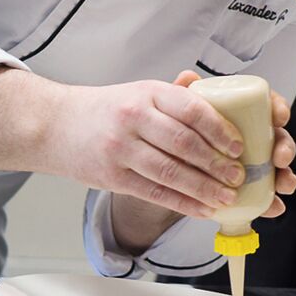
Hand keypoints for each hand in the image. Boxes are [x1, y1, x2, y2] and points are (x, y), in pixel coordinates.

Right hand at [51, 73, 250, 217]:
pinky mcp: (112, 177)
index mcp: (148, 93)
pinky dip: (183, 204)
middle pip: (184, 144)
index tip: (238, 145)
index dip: (219, 129)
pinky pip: (155, 193)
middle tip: (239, 175)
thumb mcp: (140, 91)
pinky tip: (202, 209)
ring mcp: (121, 149)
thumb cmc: (106, 109)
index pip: (192, 109)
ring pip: (171, 173)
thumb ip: (175, 93)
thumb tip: (206, 86)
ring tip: (225, 196)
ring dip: (204, 188)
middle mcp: (134, 118)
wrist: (56, 125)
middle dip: (216, 163)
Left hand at [170, 70, 295, 218]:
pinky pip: (265, 195)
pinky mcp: (248, 189)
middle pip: (277, 137)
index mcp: (242, 113)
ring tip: (284, 185)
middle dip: (285, 146)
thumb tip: (187, 77)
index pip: (267, 104)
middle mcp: (252, 136)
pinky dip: (271, 203)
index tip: (279, 117)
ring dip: (286, 176)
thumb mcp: (180, 113)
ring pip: (276, 168)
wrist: (169, 168)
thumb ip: (185, 96)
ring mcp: (253, 164)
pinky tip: (274, 208)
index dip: (278, 108)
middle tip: (281, 157)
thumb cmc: (182, 134)